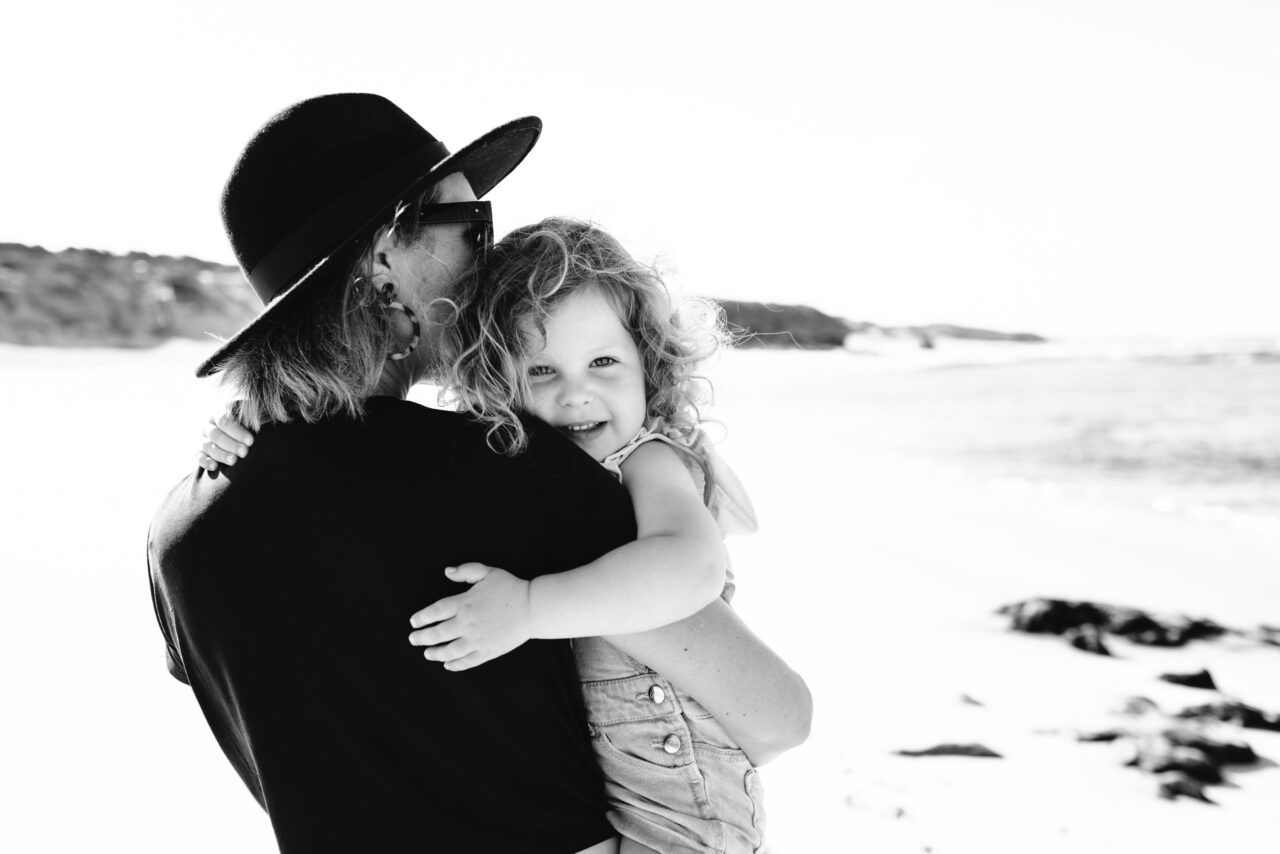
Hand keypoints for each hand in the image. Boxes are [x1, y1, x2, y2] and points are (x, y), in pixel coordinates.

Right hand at [198, 407, 254, 471]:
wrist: (243, 440)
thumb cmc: (252, 427)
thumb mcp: (254, 418)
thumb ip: (257, 416)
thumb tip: (264, 420)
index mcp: (219, 414)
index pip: (224, 420)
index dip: (237, 431)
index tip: (250, 441)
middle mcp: (208, 426)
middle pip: (216, 434)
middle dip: (231, 444)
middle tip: (244, 452)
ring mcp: (202, 440)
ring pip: (207, 446)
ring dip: (221, 454)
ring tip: (234, 460)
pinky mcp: (199, 453)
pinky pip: (199, 457)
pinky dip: (205, 462)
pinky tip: (215, 467)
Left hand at [407, 563, 531, 671]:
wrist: (532, 607)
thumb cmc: (510, 587)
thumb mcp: (488, 572)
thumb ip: (466, 570)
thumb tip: (446, 571)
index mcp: (465, 603)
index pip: (435, 612)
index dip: (422, 618)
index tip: (413, 622)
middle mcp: (467, 623)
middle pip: (437, 634)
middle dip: (422, 638)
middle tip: (413, 639)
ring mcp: (477, 639)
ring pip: (449, 651)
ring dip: (435, 653)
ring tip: (427, 654)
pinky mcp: (487, 651)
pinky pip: (467, 661)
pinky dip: (455, 665)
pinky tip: (447, 665)